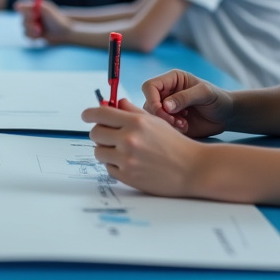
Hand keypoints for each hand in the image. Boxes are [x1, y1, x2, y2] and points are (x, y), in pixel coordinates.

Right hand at [13, 0, 70, 42]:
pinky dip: (32, 36)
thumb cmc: (57, 19)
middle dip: (30, 24)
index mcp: (35, 7)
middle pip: (22, 19)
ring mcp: (31, 24)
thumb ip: (33, 6)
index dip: (25, 12)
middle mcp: (32, 14)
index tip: (32, 16)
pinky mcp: (32, 33)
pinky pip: (25, 35)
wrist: (63, 33)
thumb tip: (17, 5)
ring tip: (40, 32)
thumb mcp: (47, 10)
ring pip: (23, 28)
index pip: (21, 7)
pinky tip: (39, 36)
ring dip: (32, 31)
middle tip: (38, 27)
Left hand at [83, 98, 202, 195]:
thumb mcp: (156, 121)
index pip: (99, 114)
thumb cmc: (175, 144)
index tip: (86, 116)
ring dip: (106, 150)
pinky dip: (114, 165)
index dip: (89, 114)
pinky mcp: (127, 177)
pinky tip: (129, 163)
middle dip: (100, 133)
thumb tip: (114, 103)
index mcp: (135, 122)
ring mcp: (126, 160)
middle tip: (110, 135)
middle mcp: (128, 139)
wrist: (192, 169)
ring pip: (98, 151)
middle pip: (95, 133)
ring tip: (122, 150)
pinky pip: (108, 168)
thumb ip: (132, 111)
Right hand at [141, 70, 232, 137]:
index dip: (152, 99)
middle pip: (148, 103)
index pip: (150, 86)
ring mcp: (167, 109)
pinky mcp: (171, 122)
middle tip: (175, 121)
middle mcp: (166, 93)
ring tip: (182, 124)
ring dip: (165, 123)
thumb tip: (165, 105)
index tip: (163, 110)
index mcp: (172, 80)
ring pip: (153, 117)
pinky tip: (185, 127)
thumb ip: (185, 97)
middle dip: (159, 115)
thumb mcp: (205, 93)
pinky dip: (170, 129)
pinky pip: (161, 127)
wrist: (227, 116)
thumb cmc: (218, 99)